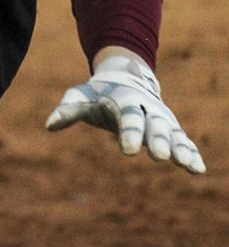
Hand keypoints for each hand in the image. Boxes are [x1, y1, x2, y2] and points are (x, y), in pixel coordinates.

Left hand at [46, 52, 205, 173]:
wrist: (126, 76)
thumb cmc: (98, 92)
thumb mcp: (81, 96)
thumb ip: (68, 109)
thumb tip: (49, 125)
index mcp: (125, 100)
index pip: (128, 117)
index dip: (129, 133)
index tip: (128, 151)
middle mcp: (147, 108)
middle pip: (154, 125)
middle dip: (158, 140)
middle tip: (160, 156)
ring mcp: (162, 119)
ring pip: (173, 134)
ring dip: (180, 148)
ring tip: (186, 165)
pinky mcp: (171, 129)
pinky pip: (184, 140)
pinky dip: (192, 153)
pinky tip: (198, 170)